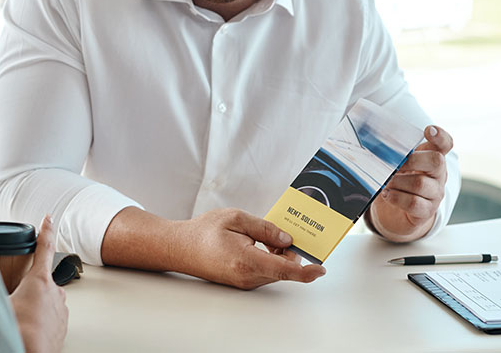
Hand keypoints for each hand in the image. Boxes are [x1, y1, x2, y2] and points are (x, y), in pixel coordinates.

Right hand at [10, 216, 67, 352]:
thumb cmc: (18, 331)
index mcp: (39, 280)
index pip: (44, 247)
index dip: (46, 230)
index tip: (49, 218)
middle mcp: (55, 291)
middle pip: (41, 280)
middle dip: (29, 287)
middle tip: (16, 301)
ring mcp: (61, 309)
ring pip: (46, 300)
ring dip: (35, 306)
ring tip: (20, 319)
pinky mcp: (63, 326)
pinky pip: (50, 316)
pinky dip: (40, 320)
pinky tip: (29, 328)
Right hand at [171, 208, 325, 289]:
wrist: (180, 247)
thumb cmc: (203, 232)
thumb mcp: (236, 219)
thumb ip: (265, 228)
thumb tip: (286, 239)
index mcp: (246, 260)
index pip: (284, 270)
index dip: (306, 271)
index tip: (320, 268)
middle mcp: (247, 276)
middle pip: (282, 269)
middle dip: (290, 253)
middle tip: (289, 232)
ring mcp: (244, 281)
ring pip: (274, 271)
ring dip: (278, 255)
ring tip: (269, 235)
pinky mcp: (241, 281)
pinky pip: (264, 271)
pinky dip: (269, 258)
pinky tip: (260, 243)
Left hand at [368, 125, 451, 241]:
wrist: (398, 214)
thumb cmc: (398, 182)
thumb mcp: (398, 164)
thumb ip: (393, 153)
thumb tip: (374, 143)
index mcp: (432, 158)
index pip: (445, 144)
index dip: (440, 136)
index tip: (428, 130)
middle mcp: (438, 175)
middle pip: (436, 161)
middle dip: (411, 160)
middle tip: (394, 165)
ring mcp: (435, 194)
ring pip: (420, 184)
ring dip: (397, 181)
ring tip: (385, 182)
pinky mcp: (426, 211)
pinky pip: (414, 203)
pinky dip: (396, 197)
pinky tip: (386, 194)